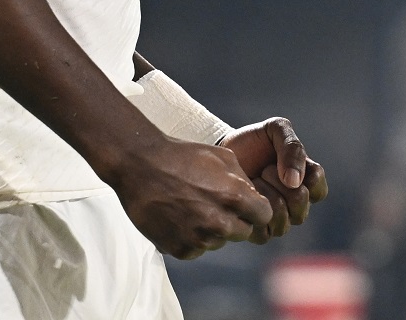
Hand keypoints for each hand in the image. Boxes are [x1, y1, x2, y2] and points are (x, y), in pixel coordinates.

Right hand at [108, 134, 274, 259]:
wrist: (140, 166)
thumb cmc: (183, 157)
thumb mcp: (223, 157)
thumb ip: (244, 180)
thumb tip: (255, 198)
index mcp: (234, 197)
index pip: (264, 216)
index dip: (257, 209)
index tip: (246, 204)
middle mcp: (219, 223)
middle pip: (243, 232)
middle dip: (236, 220)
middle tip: (217, 204)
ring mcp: (198, 239)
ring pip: (219, 241)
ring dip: (212, 229)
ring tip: (193, 206)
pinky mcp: (179, 249)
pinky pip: (196, 249)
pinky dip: (191, 237)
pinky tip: (179, 217)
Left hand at [222, 116, 330, 242]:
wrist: (222, 151)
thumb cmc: (253, 141)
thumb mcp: (276, 130)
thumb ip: (293, 148)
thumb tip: (295, 182)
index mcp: (305, 180)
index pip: (319, 190)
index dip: (302, 175)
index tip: (281, 160)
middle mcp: (295, 203)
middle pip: (300, 207)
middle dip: (280, 185)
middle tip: (264, 169)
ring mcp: (277, 219)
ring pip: (283, 223)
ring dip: (265, 199)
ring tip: (253, 182)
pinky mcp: (256, 230)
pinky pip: (263, 234)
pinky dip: (252, 215)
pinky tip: (243, 199)